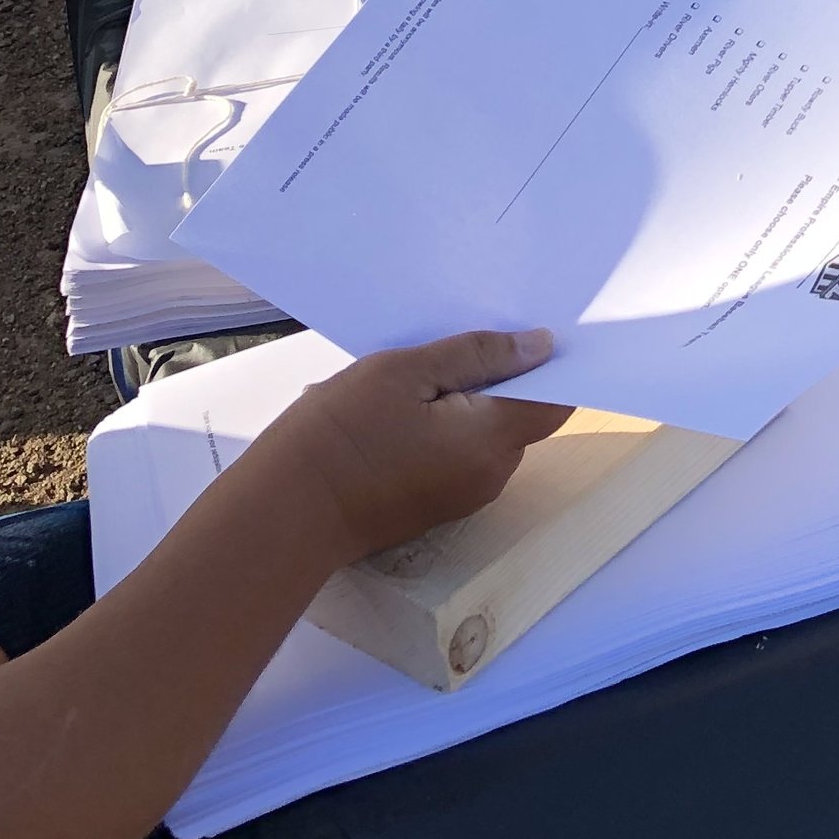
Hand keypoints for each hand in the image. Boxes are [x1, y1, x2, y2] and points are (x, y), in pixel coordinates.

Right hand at [260, 330, 571, 566]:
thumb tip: (542, 346)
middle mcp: (489, 477)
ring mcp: (460, 496)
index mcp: (492, 443)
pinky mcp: (431, 504)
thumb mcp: (405, 372)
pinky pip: (455, 453)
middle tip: (450, 340)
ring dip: (461, 400)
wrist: (282, 513)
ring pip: (483, 432)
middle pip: (519, 415)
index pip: (556, 400)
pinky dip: (440, 425)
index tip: (524, 326)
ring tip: (411, 371)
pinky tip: (397, 407)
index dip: (550, 363)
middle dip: (495, 377)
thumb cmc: (342, 432)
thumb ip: (477, 356)